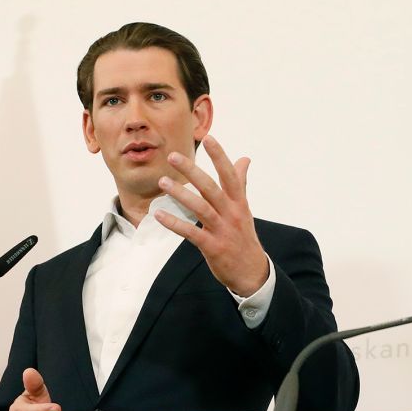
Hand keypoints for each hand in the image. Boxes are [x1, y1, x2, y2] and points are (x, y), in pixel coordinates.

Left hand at [156, 135, 270, 297]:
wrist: (252, 272)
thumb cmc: (244, 237)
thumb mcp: (244, 208)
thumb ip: (241, 182)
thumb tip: (244, 159)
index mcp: (239, 202)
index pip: (230, 174)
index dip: (220, 156)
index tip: (208, 138)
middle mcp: (231, 213)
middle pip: (211, 187)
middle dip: (192, 171)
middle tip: (173, 156)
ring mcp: (222, 230)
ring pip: (200, 208)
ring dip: (180, 194)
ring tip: (162, 182)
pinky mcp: (213, 247)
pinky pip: (191, 233)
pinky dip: (174, 224)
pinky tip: (159, 215)